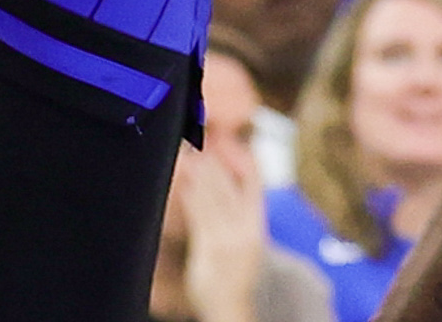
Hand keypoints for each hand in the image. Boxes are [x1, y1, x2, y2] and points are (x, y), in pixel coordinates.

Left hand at [163, 124, 270, 321]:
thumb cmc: (237, 271)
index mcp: (257, 225)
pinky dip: (191, 196)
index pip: (254, 183)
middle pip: (227, 185)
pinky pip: (198, 216)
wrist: (233, 305)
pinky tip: (184, 182)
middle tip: (201, 136)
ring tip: (190, 151)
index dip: (243, 159)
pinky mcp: (207, 248)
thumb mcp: (248, 240)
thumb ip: (241, 211)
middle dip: (213, 160)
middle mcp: (243, 229)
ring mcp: (225, 238)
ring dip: (199, 172)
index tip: (229, 140)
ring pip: (211, 197)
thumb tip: (227, 182)